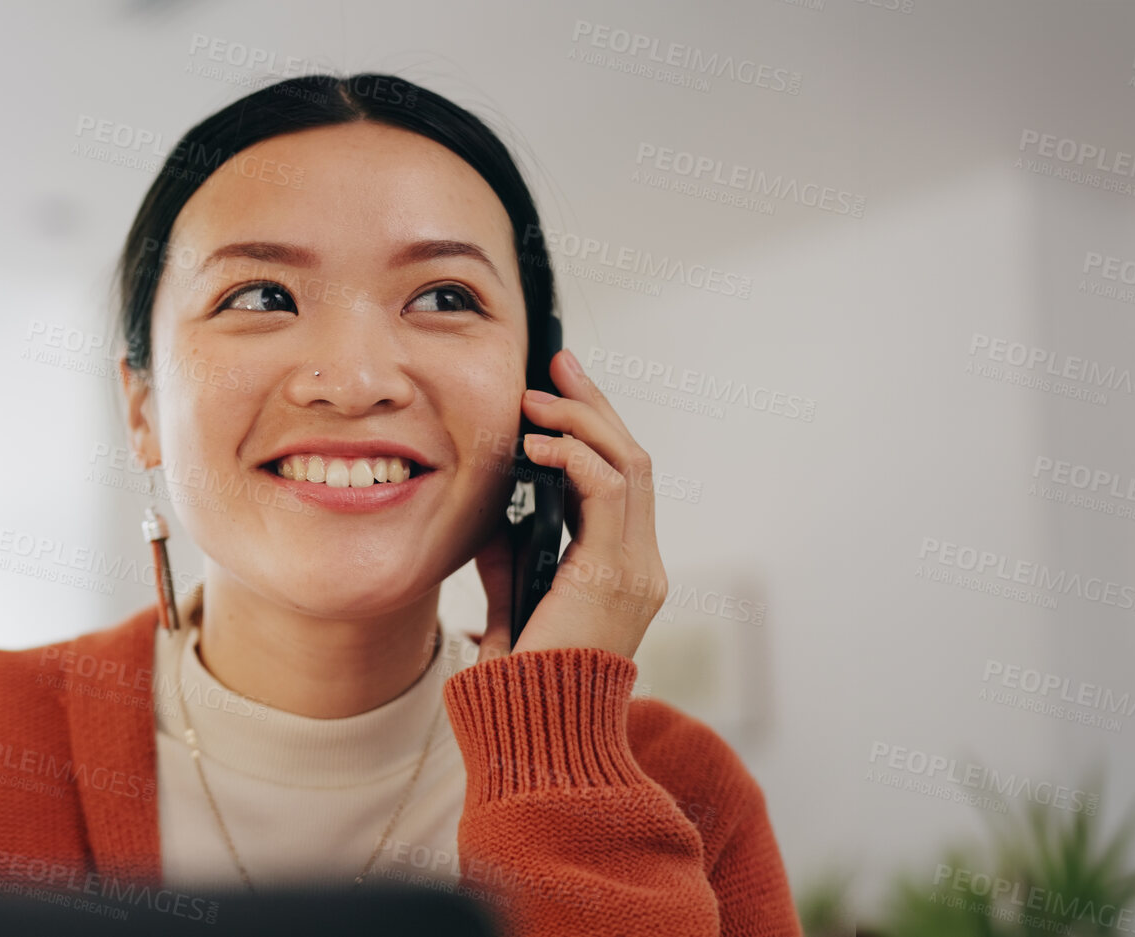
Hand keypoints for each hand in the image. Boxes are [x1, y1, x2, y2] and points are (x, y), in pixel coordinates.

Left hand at [473, 347, 667, 663]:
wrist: (535, 733)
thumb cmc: (523, 680)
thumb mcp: (511, 599)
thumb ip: (509, 555)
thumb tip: (492, 511)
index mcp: (624, 572)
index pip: (621, 482)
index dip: (594, 432)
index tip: (557, 394)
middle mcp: (642, 567)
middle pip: (634, 460)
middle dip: (595, 406)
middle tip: (559, 363)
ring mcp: (637, 570)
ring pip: (630, 464)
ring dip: (584, 420)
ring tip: (540, 394)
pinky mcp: (616, 574)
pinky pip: (607, 490)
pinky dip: (576, 456)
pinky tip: (538, 445)